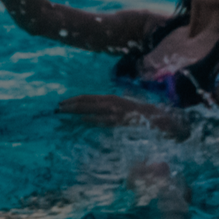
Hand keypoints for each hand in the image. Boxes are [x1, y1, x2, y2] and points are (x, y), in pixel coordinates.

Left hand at [56, 95, 176, 131]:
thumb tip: (92, 115)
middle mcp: (113, 102)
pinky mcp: (122, 121)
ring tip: (63, 112)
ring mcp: (117, 111)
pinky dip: (93, 119)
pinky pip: (105, 120)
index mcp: (112, 99)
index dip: (74, 100)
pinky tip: (82, 119)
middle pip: (86, 101)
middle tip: (56, 108)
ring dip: (76, 110)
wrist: (162, 119)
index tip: (61, 103)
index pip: (88, 98)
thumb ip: (109, 110)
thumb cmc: (140, 116)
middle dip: (70, 105)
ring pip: (92, 108)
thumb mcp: (122, 109)